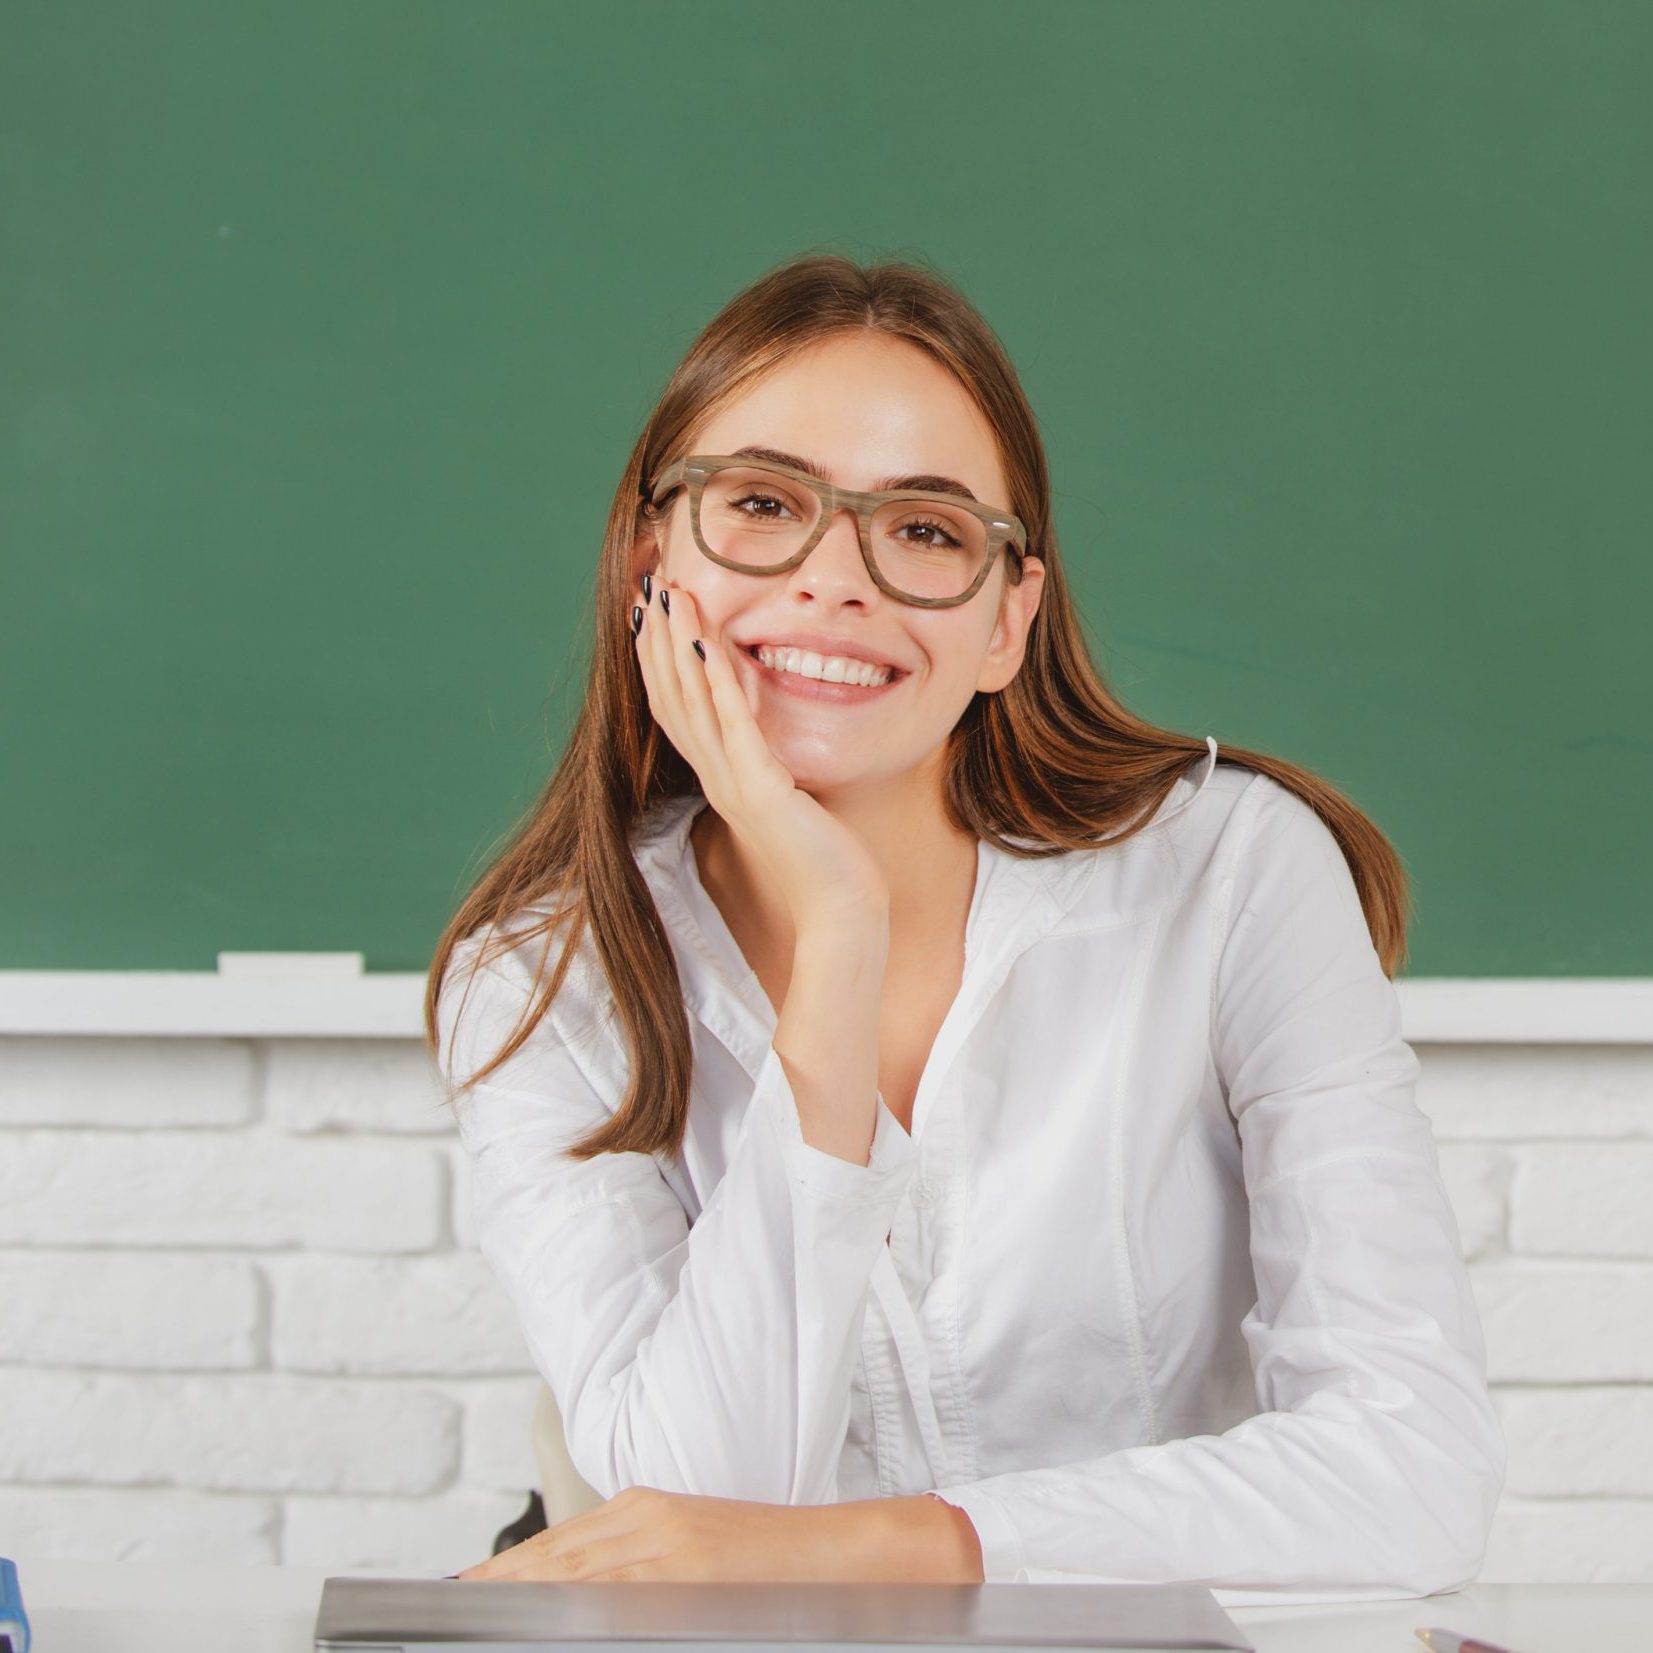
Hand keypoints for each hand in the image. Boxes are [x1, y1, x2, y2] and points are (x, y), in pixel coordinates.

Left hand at [454, 1485, 826, 1581]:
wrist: (835, 1554)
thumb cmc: (767, 1564)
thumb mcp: (690, 1552)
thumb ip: (635, 1566)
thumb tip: (583, 1598)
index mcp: (643, 1509)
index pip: (556, 1544)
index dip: (506, 1571)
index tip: (466, 1591)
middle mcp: (644, 1520)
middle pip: (552, 1556)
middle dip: (497, 1585)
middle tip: (453, 1603)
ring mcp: (661, 1544)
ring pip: (569, 1571)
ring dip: (517, 1595)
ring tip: (474, 1609)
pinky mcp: (680, 1569)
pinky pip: (607, 1589)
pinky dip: (567, 1599)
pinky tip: (535, 1613)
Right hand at [634, 578, 889, 926]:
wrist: (840, 912)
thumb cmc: (826, 861)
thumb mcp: (791, 800)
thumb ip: (773, 768)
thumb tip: (772, 743)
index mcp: (721, 779)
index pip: (675, 709)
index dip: (658, 659)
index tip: (651, 613)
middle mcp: (717, 779)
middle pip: (671, 697)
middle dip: (658, 638)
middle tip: (648, 586)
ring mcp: (734, 786)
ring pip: (692, 703)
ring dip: (678, 644)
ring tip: (669, 595)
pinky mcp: (762, 792)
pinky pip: (734, 728)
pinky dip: (718, 683)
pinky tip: (709, 644)